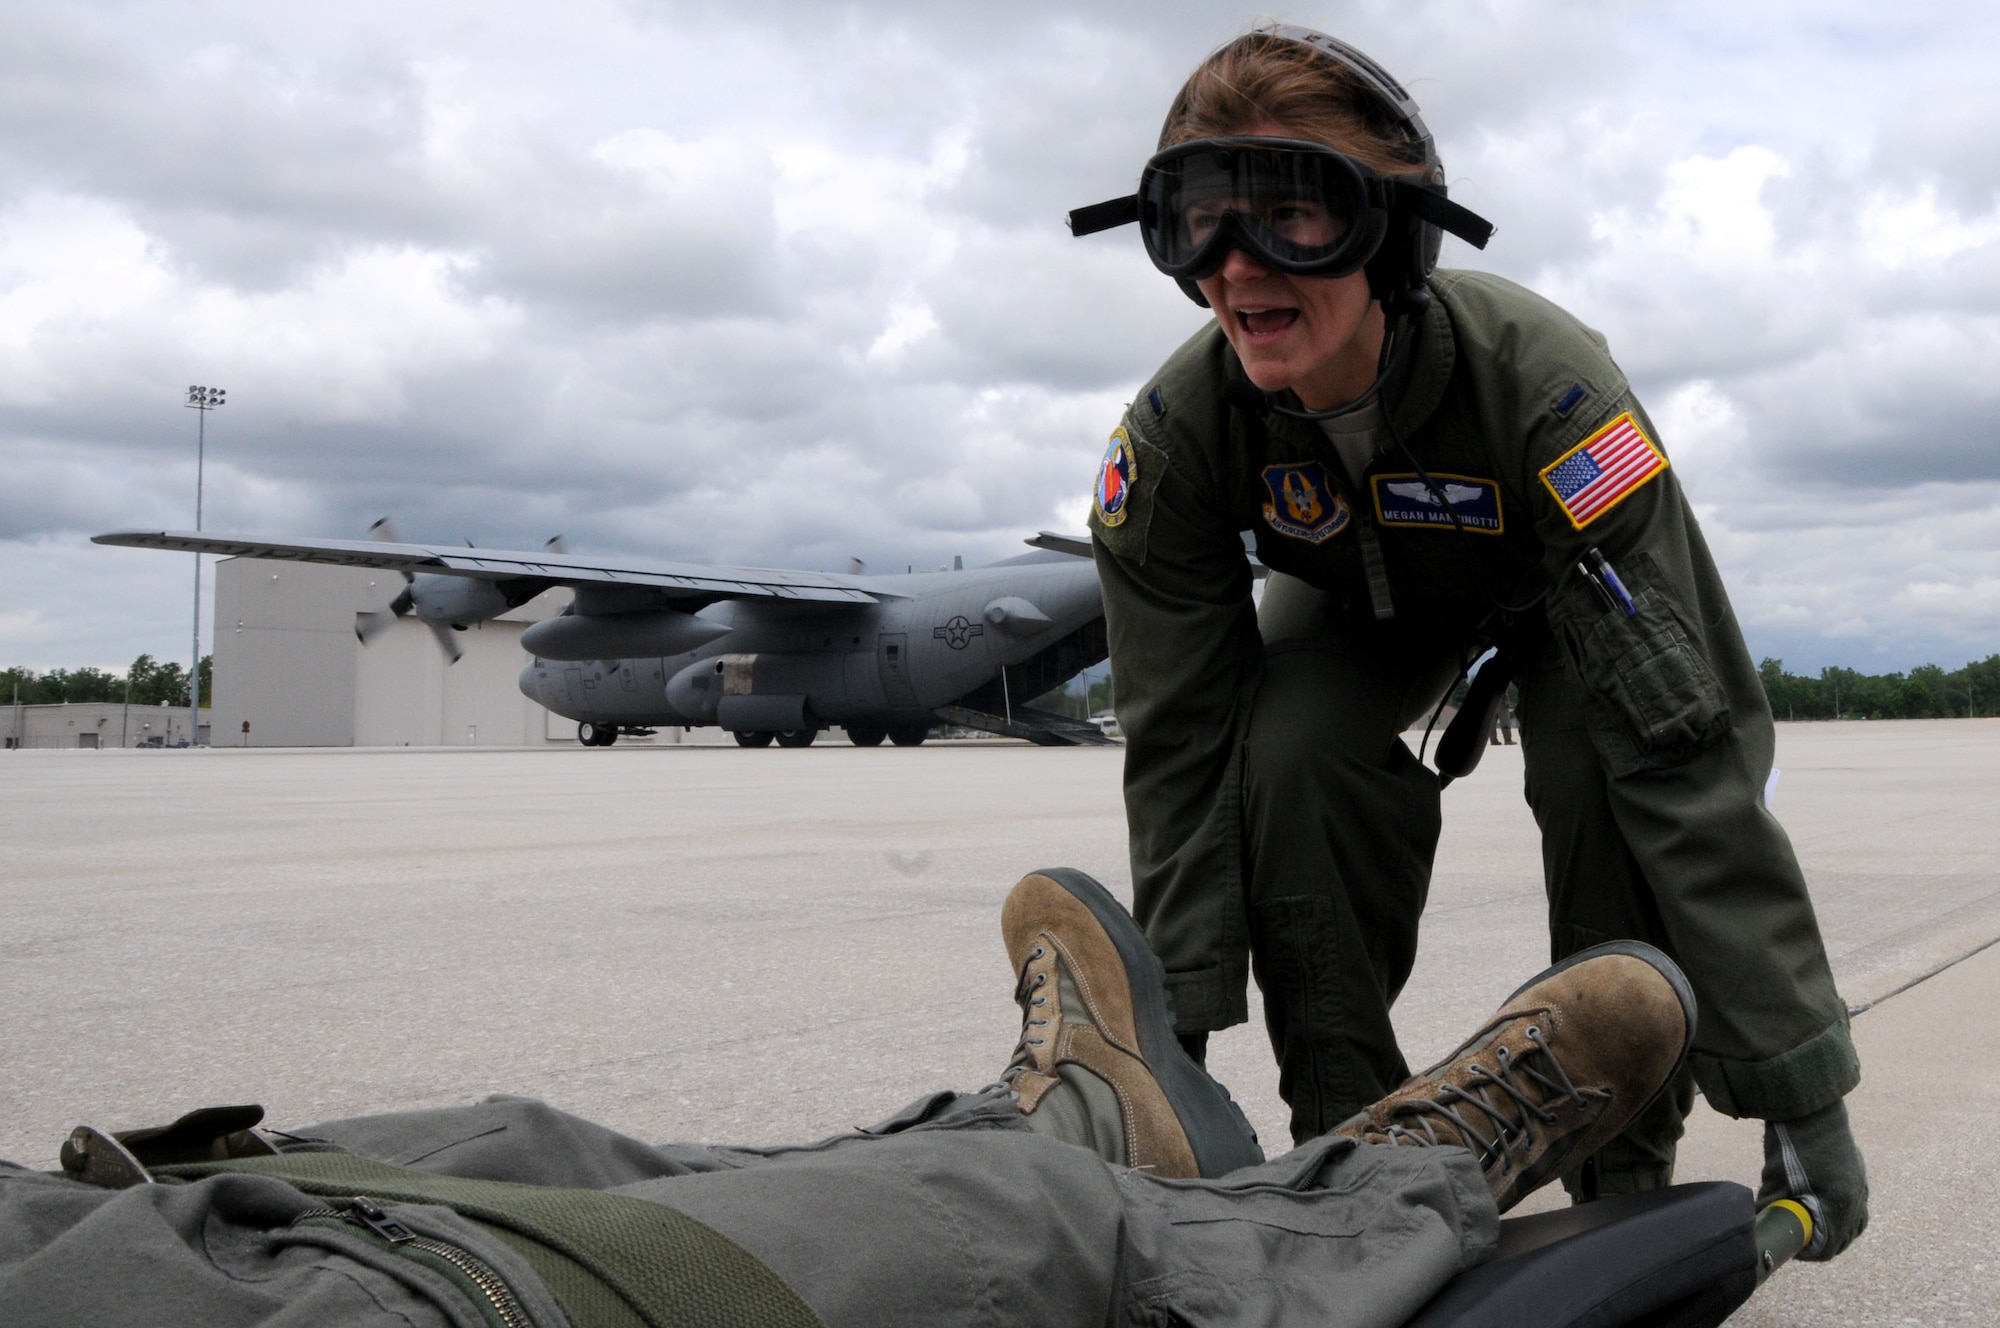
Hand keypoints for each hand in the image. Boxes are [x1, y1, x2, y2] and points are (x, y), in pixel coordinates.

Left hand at [1758, 1099, 1867, 1260]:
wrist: (1810, 1108)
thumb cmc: (1790, 1142)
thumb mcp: (1774, 1178)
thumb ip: (1769, 1205)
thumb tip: (1757, 1220)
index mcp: (1838, 1205)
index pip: (1828, 1247)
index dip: (1808, 1253)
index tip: (1792, 1249)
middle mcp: (1855, 1199)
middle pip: (1843, 1238)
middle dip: (1821, 1243)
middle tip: (1799, 1241)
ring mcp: (1860, 1185)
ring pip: (1854, 1223)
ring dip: (1835, 1231)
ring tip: (1812, 1229)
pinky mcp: (1858, 1173)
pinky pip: (1857, 1205)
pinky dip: (1844, 1215)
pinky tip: (1826, 1209)